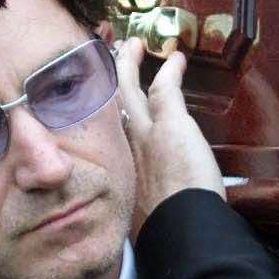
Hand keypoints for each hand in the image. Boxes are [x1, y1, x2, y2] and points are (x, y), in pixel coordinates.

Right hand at [113, 38, 224, 233]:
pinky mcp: (169, 124)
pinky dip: (171, 72)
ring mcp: (145, 134)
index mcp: (118, 172)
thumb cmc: (166, 232)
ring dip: (129, 66)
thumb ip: (137, 204)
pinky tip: (177, 59)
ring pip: (129, 91)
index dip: (102, 119)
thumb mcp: (139, 218)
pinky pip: (165, 89)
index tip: (100, 108)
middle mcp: (123, 149)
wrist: (178, 230)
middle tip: (106, 58)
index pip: (105, 137)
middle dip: (105, 82)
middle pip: (108, 106)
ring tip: (131, 46)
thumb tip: (145, 213)